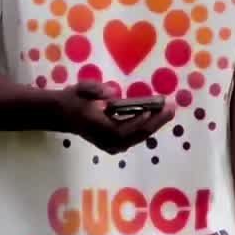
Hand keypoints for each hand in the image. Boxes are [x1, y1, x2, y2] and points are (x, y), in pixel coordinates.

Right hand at [52, 82, 175, 154]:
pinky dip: (147, 128)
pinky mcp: (115, 145)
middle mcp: (106, 141)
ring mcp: (111, 146)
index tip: (151, 109)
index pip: (121, 129)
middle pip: (135, 135)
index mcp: (98, 128)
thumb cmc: (75, 99)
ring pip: (137, 138)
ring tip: (168, 112)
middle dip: (155, 122)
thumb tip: (112, 94)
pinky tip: (157, 117)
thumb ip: (95, 90)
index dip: (138, 121)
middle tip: (170, 109)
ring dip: (154, 125)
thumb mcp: (81, 89)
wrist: (64, 115)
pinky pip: (134, 138)